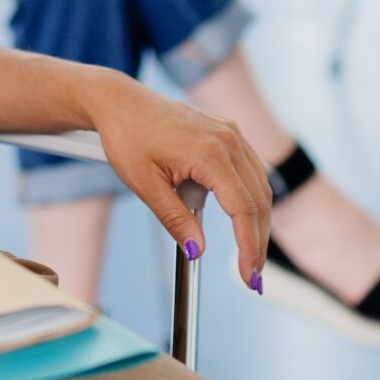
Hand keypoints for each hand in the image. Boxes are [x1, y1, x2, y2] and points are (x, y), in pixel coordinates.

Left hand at [79, 72, 271, 286]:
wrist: (119, 103)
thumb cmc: (127, 137)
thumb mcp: (145, 185)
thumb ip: (175, 219)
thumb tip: (197, 250)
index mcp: (210, 153)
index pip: (242, 208)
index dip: (249, 246)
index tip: (249, 276)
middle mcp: (228, 140)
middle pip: (258, 199)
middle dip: (258, 240)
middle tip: (253, 275)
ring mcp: (230, 133)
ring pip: (259, 185)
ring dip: (258, 221)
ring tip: (249, 254)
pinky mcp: (227, 132)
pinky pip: (251, 169)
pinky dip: (252, 198)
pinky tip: (244, 220)